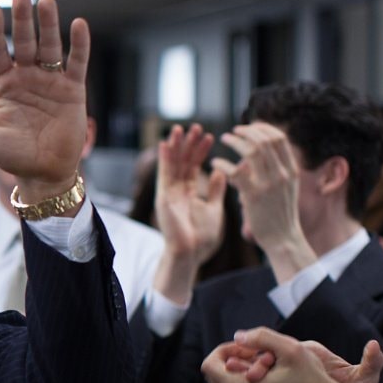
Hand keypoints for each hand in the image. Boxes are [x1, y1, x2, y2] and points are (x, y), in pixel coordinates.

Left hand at [0, 0, 88, 205]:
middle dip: (22, 19)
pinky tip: (77, 24)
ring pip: (49, 47)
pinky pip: (76, 63)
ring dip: (48, 24)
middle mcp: (26, 77)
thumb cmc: (10, 155)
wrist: (43, 174)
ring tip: (45, 1)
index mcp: (3, 84)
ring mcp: (50, 81)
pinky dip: (78, 45)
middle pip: (24, 42)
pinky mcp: (72, 90)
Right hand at [152, 124, 227, 303]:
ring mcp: (168, 194)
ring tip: (181, 128)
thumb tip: (220, 172)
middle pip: (182, 162)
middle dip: (189, 144)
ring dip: (176, 146)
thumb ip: (215, 191)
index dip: (201, 151)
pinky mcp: (163, 199)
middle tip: (196, 126)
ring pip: (172, 165)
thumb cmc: (202, 238)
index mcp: (188, 194)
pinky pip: (163, 175)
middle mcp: (176, 191)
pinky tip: (165, 144)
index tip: (209, 136)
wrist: (190, 256)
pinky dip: (164, 160)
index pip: (194, 167)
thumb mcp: (214, 209)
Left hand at [200, 328, 367, 382]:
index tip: (248, 347)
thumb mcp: (291, 349)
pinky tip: (267, 377)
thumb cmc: (312, 381)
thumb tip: (237, 336)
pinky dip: (244, 382)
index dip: (225, 349)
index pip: (209, 365)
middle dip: (233, 359)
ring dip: (240, 370)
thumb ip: (260, 336)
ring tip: (267, 366)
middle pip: (214, 374)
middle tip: (260, 355)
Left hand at [211, 122, 317, 282]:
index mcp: (291, 170)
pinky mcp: (254, 196)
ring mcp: (270, 184)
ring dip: (235, 141)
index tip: (250, 127)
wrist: (283, 238)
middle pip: (266, 140)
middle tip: (234, 131)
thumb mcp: (284, 188)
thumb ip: (274, 170)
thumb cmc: (279, 213)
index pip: (280, 138)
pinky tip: (215, 162)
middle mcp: (283, 173)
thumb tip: (254, 155)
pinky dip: (223, 163)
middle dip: (248, 131)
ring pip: (252, 151)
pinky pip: (236, 172)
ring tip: (223, 139)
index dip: (263, 128)